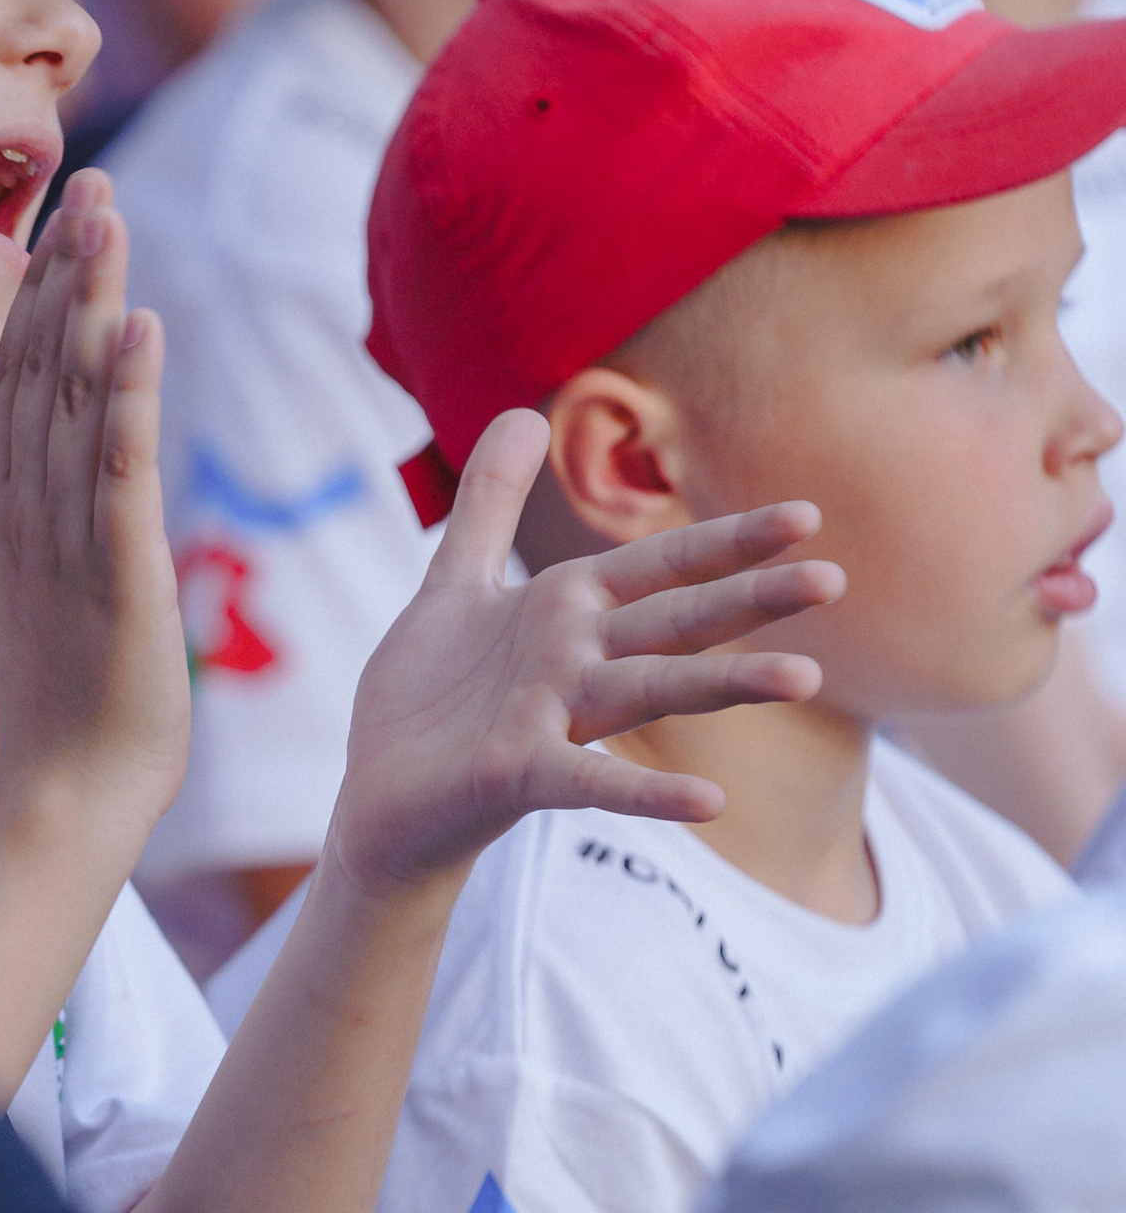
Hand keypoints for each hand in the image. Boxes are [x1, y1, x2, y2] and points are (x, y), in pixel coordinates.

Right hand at [0, 170, 188, 856]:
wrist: (64, 796)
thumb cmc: (42, 700)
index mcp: (5, 508)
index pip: (14, 380)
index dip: (35, 295)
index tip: (61, 213)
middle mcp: (28, 509)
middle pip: (40, 371)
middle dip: (63, 274)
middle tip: (88, 181)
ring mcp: (67, 538)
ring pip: (74, 403)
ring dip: (91, 307)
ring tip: (108, 220)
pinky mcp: (117, 572)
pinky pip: (121, 471)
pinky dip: (128, 399)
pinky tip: (139, 329)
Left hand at [329, 410, 842, 897]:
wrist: (377, 798)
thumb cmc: (427, 698)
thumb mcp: (456, 582)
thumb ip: (491, 500)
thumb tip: (526, 411)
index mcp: (566, 610)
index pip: (661, 566)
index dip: (728, 541)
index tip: (806, 517)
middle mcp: (575, 662)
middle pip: (675, 621)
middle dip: (750, 598)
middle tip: (835, 579)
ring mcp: (553, 719)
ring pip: (652, 690)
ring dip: (726, 684)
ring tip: (806, 677)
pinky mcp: (520, 774)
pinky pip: (591, 781)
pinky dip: (647, 791)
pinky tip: (711, 801)